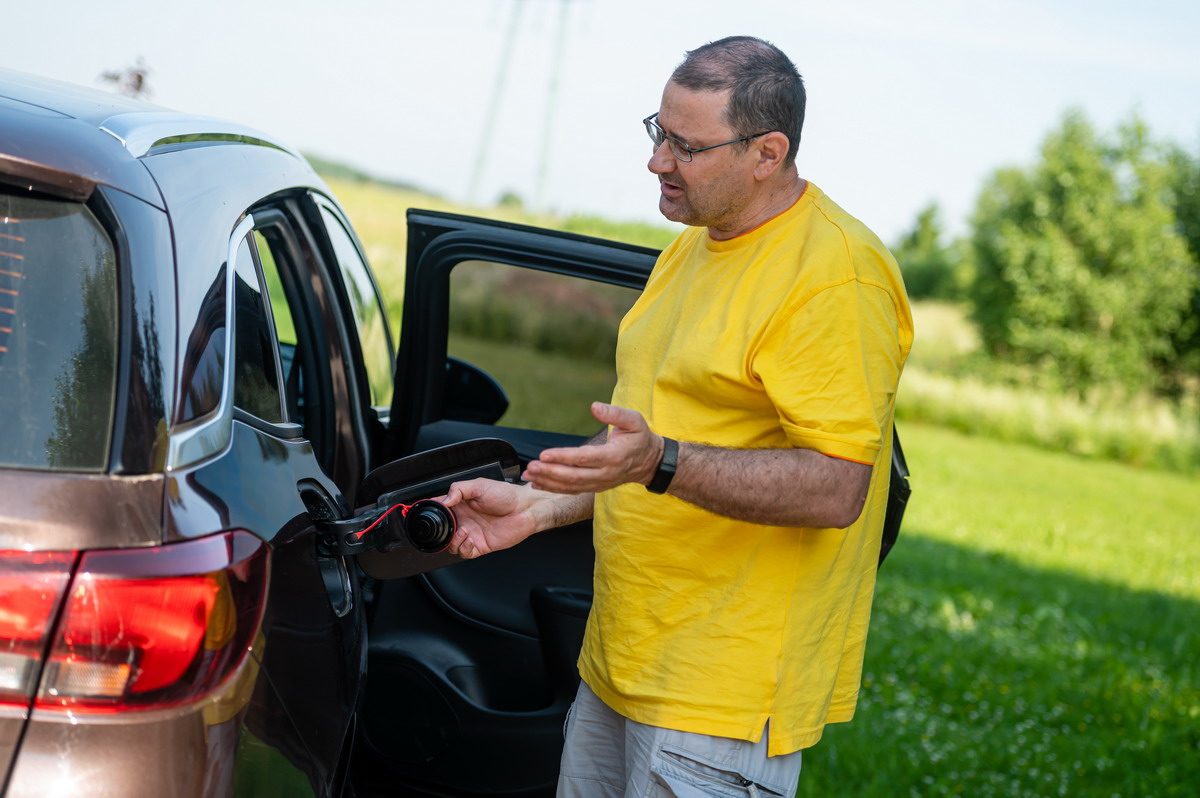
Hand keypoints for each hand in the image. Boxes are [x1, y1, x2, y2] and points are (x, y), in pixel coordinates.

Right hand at [440, 478, 538, 558]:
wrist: (525, 508)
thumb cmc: (506, 495)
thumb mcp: (480, 485)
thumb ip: (459, 489)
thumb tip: (445, 500)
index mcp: (461, 505)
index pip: (440, 509)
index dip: (433, 512)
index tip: (431, 513)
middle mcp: (465, 520)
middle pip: (443, 531)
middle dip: (442, 531)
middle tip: (449, 526)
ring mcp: (472, 533)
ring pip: (452, 545)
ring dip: (453, 541)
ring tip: (463, 532)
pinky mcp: (481, 545)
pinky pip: (465, 553)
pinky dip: (463, 549)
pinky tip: (469, 539)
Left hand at [523, 402, 663, 493]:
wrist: (649, 462)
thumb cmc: (640, 437)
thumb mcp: (634, 420)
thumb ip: (615, 413)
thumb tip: (594, 406)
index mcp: (613, 456)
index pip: (584, 458)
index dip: (563, 457)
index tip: (544, 454)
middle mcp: (605, 474)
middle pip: (573, 476)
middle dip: (550, 472)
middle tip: (530, 467)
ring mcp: (599, 484)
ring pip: (570, 486)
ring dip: (548, 481)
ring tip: (528, 474)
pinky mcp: (594, 487)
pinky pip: (571, 490)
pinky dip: (553, 488)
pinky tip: (536, 483)